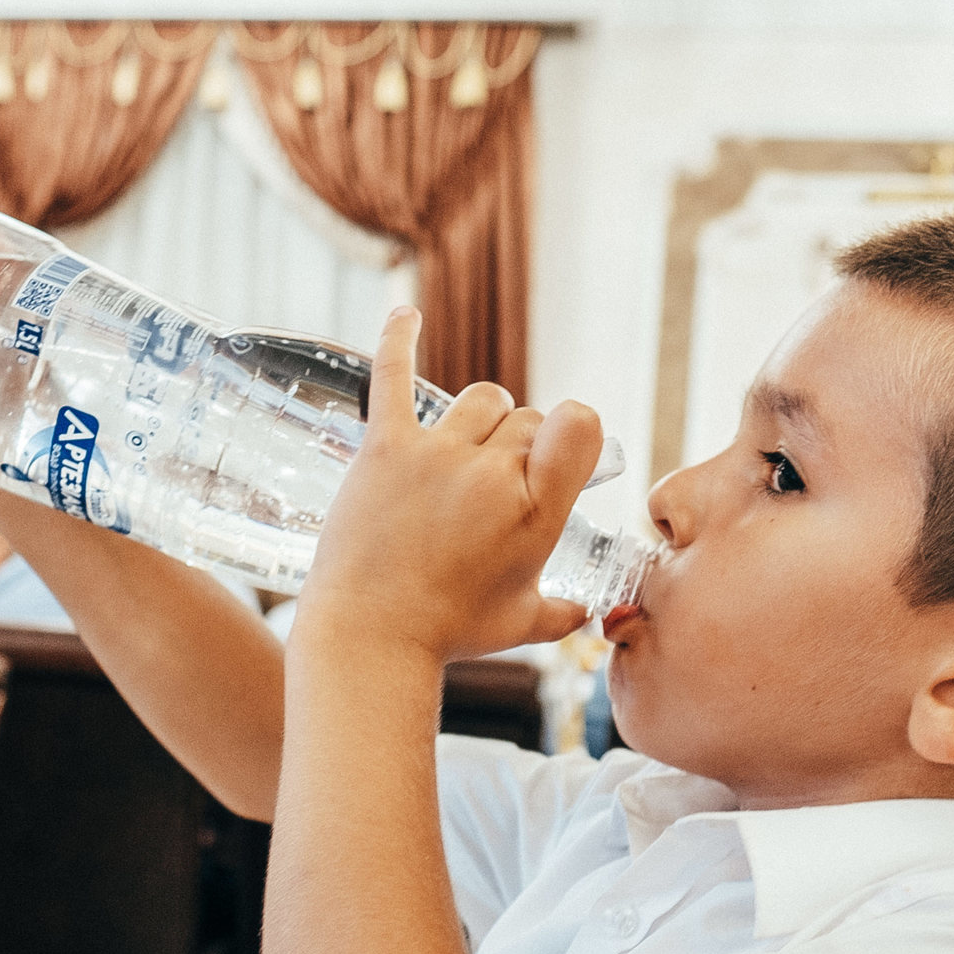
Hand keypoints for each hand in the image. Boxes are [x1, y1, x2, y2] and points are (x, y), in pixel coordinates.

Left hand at [297, 308, 600, 662]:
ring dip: (481, 419)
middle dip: (518, 446)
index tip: (561, 450)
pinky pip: (393, 377)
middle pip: (524, 419)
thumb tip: (586, 614)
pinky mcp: (385, 448)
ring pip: (479, 400)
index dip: (574, 431)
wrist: (368, 639)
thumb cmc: (447, 633)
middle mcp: (492, 472)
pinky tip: (404, 314)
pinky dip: (398, 340)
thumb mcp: (520, 623)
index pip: (579, 423)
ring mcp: (437, 454)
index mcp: (537, 509)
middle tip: (491, 490)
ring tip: (464, 454)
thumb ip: (561, 610)